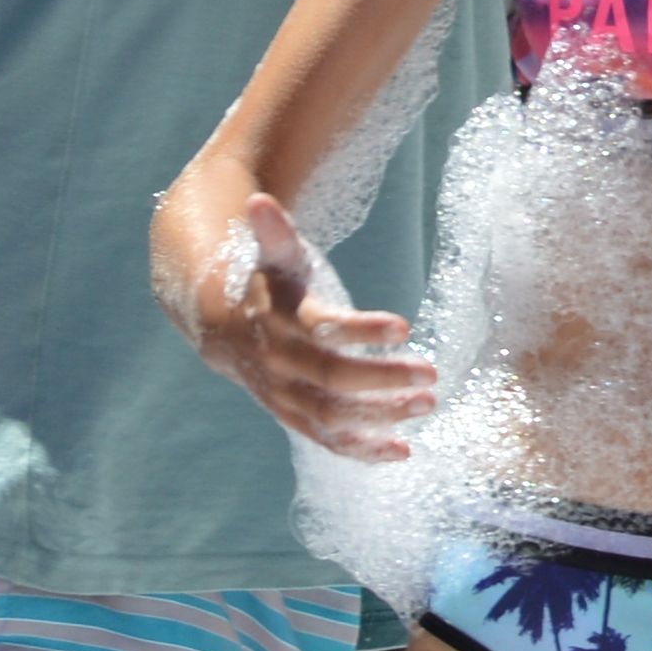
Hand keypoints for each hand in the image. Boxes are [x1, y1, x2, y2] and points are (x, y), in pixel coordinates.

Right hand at [187, 189, 433, 459]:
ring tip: (428, 406)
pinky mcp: (295, 418)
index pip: (322, 331)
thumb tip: (259, 199)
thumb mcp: (273, 258)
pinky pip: (327, 440)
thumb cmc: (264, 285)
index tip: (405, 326)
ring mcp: (285, 397)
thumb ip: (275, 234)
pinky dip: (363, 451)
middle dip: (382, 380)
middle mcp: (280, 365)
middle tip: (432, 375)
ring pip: (332, 416)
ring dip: (381, 417)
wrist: (219, 327)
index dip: (362, 331)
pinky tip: (404, 451)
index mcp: (278, 323)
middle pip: (332, 381)